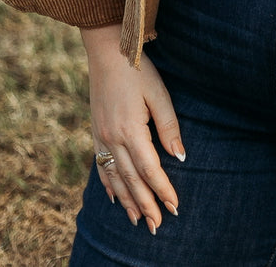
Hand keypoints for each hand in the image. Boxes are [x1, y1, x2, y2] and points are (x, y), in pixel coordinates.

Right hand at [81, 24, 184, 233]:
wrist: (106, 49)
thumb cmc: (137, 68)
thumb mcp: (159, 93)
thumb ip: (169, 126)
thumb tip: (180, 156)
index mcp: (131, 129)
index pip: (150, 169)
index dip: (163, 190)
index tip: (175, 207)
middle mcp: (112, 138)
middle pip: (132, 180)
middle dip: (146, 204)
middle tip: (158, 226)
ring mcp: (101, 136)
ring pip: (116, 177)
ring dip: (128, 201)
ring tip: (138, 221)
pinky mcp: (96, 131)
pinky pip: (101, 166)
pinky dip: (109, 185)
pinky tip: (115, 197)